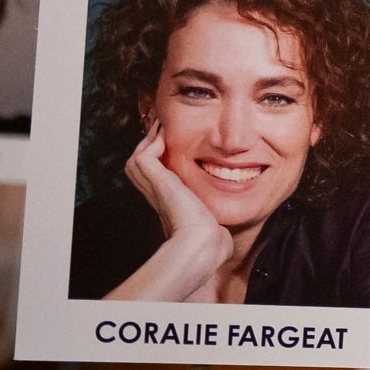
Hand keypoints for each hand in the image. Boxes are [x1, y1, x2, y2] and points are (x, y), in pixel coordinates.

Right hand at [108, 125, 231, 302]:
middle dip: (152, 144)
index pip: (156, 175)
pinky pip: (145, 155)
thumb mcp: (213, 223)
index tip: (175, 143)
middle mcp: (157, 194)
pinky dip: (154, 142)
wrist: (202, 243)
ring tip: (164, 126)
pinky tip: (167, 136)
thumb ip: (217, 218)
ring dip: (152, 139)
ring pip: (139, 156)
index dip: (162, 159)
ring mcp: (154, 188)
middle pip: (141, 163)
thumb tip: (229, 228)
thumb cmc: (212, 240)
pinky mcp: (158, 181)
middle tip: (165, 128)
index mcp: (168, 202)